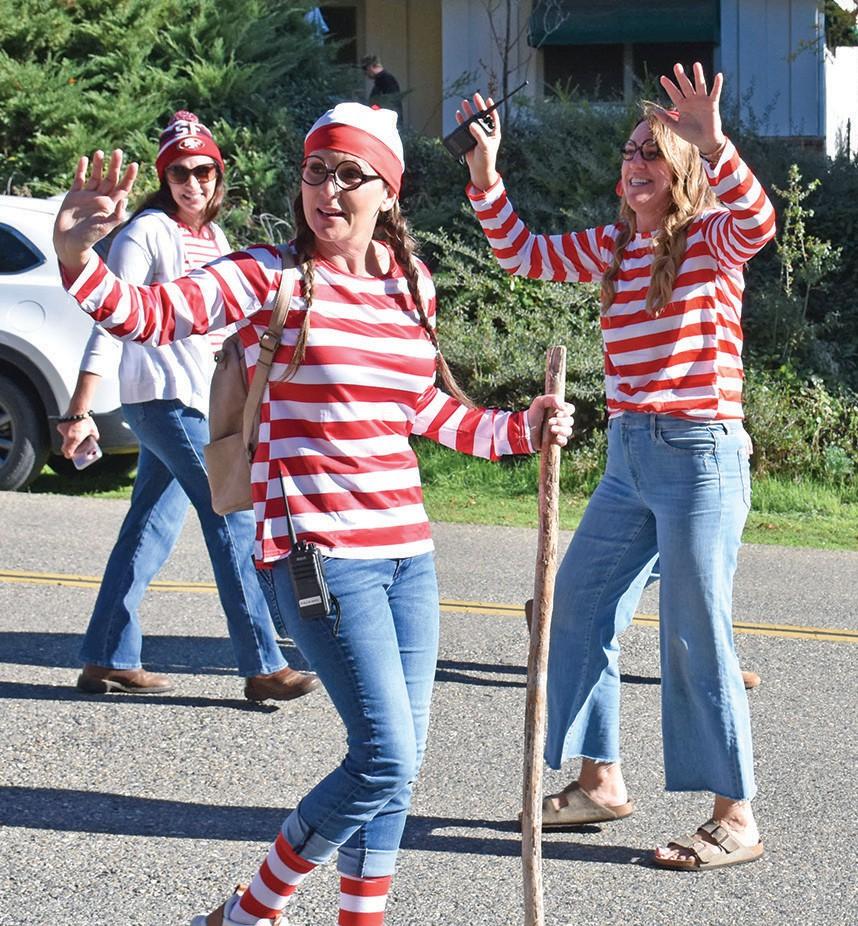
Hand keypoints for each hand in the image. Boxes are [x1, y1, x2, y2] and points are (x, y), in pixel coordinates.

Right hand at [53, 149, 137, 273]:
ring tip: (100, 153)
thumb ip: (115, 215)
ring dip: (98, 165)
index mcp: (111, 206)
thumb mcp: (105, 228)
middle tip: (118, 152)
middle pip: (110, 179)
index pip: (123, 188)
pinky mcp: (73, 196)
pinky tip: (84, 159)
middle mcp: (100, 199)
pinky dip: (81, 170)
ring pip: (95, 177)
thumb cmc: (89, 239)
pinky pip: (78, 180)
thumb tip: (124, 199)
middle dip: (114, 166)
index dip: (129, 177)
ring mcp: (87, 196)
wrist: (69, 243)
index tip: (134, 164)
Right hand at [57, 416, 98, 457]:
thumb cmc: (86, 420)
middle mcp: (67, 436)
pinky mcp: (60, 425)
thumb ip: (94, 437)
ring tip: (76, 433)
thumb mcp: (93, 430)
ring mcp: (62, 431)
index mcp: (75, 439)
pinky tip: (73, 427)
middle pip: (65, 447)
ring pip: (64, 438)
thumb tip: (95, 440)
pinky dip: (67, 431)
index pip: (68, 452)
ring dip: (69, 438)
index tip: (72, 455)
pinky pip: (63, 431)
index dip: (69, 455)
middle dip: (69, 448)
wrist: (78, 409)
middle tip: (74, 447)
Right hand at [455, 93, 501, 191]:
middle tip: (476, 96)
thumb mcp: (484, 145)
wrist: (479, 169)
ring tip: (465, 102)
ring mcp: (476, 134)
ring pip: (472, 120)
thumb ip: (478, 134)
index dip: (491, 108)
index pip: (493, 117)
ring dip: (468, 112)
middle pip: (482, 116)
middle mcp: (485, 132)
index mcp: (494, 132)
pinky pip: (464, 127)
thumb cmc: (486, 158)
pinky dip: (461, 121)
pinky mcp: (468, 138)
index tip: (489, 100)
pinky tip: (459, 114)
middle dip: (479, 106)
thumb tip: (471, 124)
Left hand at [526, 396, 574, 448]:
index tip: (558, 413)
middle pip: (570, 421)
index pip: (571, 409)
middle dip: (561, 421)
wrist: (524, 428)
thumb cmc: (533, 413)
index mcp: (560, 410)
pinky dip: (561, 440)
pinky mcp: (556, 441)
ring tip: (551, 429)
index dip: (567, 411)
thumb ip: (552, 399)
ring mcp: (559, 431)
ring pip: (568, 431)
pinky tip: (556, 438)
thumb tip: (563, 407)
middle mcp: (562, 420)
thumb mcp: (540, 402)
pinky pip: (564, 441)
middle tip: (549, 421)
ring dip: (561, 429)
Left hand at [655, 62, 724, 155]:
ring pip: (700, 85)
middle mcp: (692, 100)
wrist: (705, 141)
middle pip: (685, 85)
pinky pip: (715, 92)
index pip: (674, 93)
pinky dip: (717, 84)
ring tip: (696, 64)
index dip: (668, 86)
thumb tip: (653, 111)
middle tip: (677, 65)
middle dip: (681, 76)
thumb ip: (666, 118)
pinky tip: (718, 75)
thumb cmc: (690, 135)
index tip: (662, 78)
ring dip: (698, 75)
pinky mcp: (713, 104)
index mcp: (682, 106)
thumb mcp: (676, 127)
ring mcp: (702, 101)